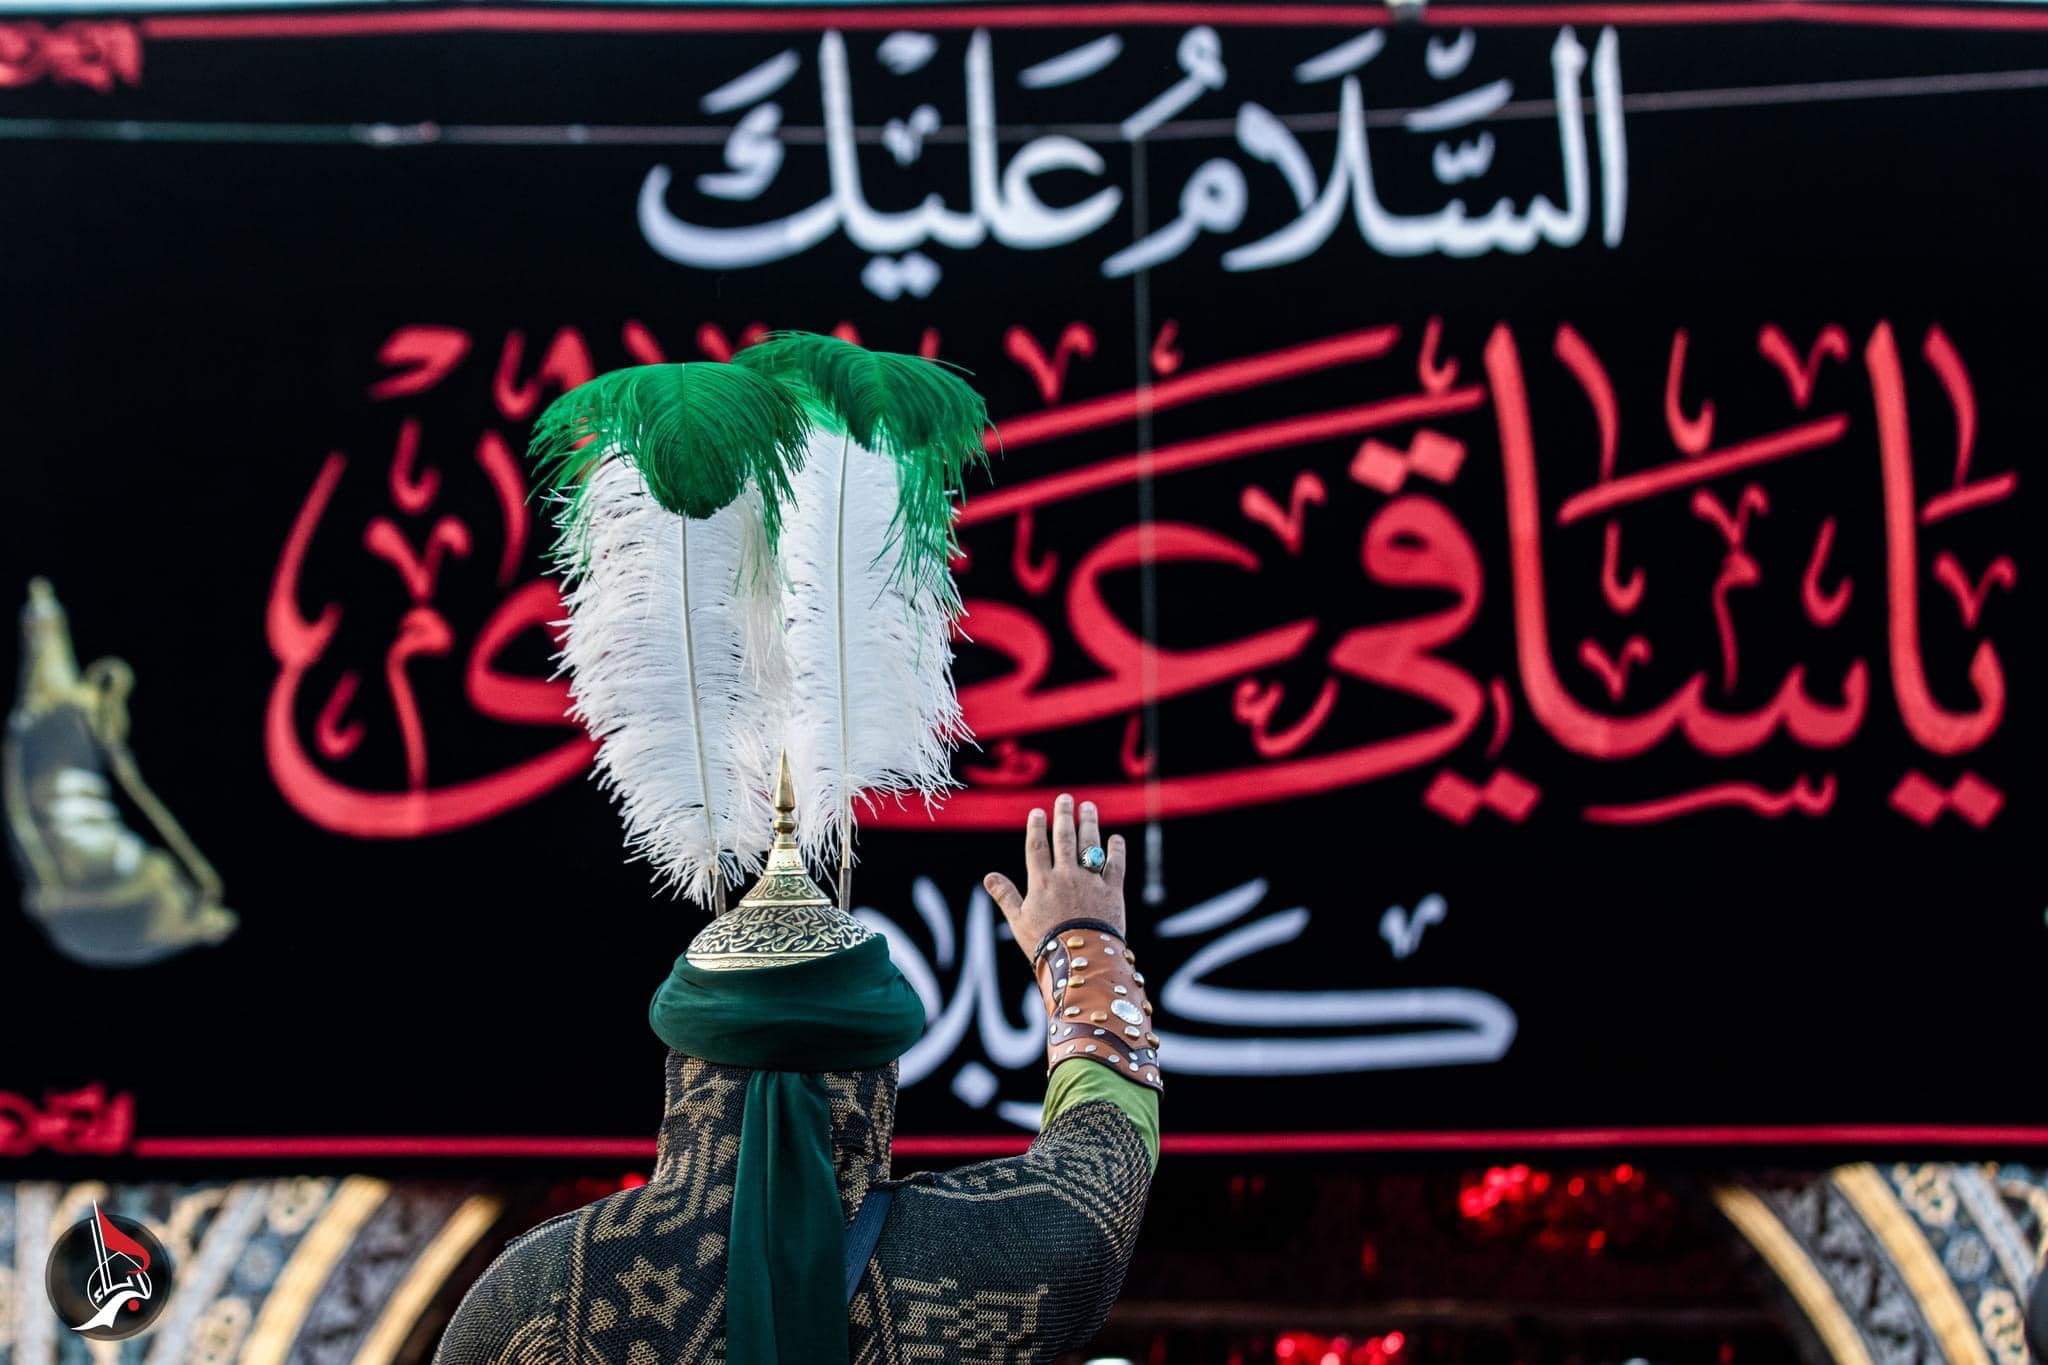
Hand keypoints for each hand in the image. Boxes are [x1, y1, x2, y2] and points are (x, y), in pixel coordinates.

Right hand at [983, 793, 1126, 962]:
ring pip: (1089, 845)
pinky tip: (1115, 838)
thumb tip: (988, 876)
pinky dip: (1116, 850)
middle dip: (1064, 816)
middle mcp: (1066, 875)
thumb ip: (1006, 896)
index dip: (1037, 827)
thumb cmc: (1045, 943)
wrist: (1081, 959)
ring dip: (1089, 824)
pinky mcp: (1112, 891)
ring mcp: (1090, 881)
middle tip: (1065, 799)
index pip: (1037, 847)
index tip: (1038, 811)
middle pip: (1064, 839)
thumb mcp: (1019, 921)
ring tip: (1088, 807)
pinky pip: (1115, 865)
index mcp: (1042, 882)